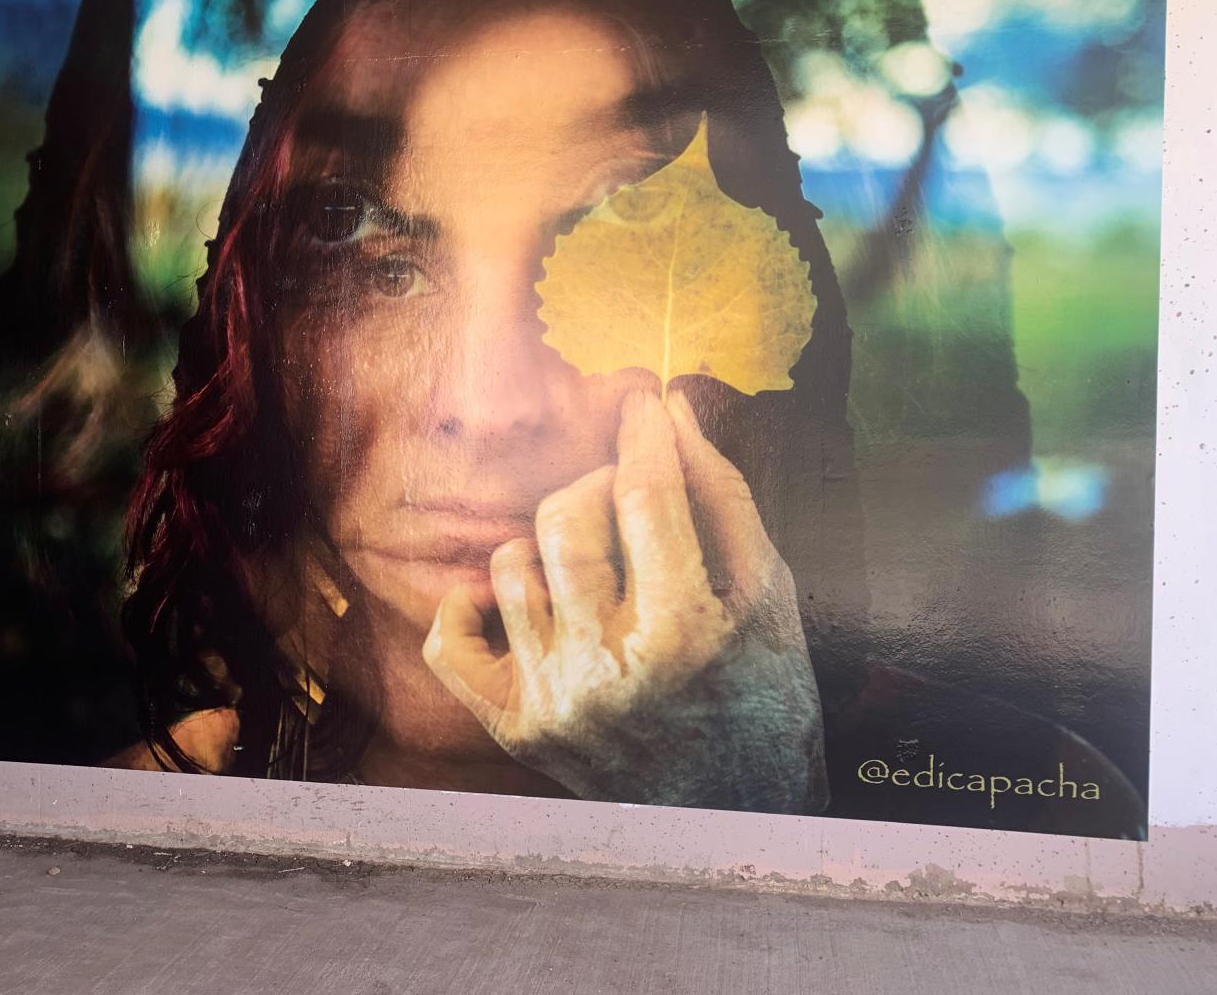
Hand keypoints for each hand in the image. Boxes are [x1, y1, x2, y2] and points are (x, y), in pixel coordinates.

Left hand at [423, 388, 827, 812]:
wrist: (736, 811)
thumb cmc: (762, 690)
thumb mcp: (766, 591)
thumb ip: (720, 494)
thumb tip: (670, 409)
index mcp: (687, 633)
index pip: (645, 494)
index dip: (643, 433)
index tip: (642, 405)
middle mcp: (610, 671)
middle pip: (566, 516)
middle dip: (597, 482)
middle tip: (626, 495)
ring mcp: (555, 702)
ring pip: (510, 564)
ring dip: (547, 543)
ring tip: (590, 562)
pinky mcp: (516, 728)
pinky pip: (450, 641)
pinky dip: (468, 604)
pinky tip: (517, 598)